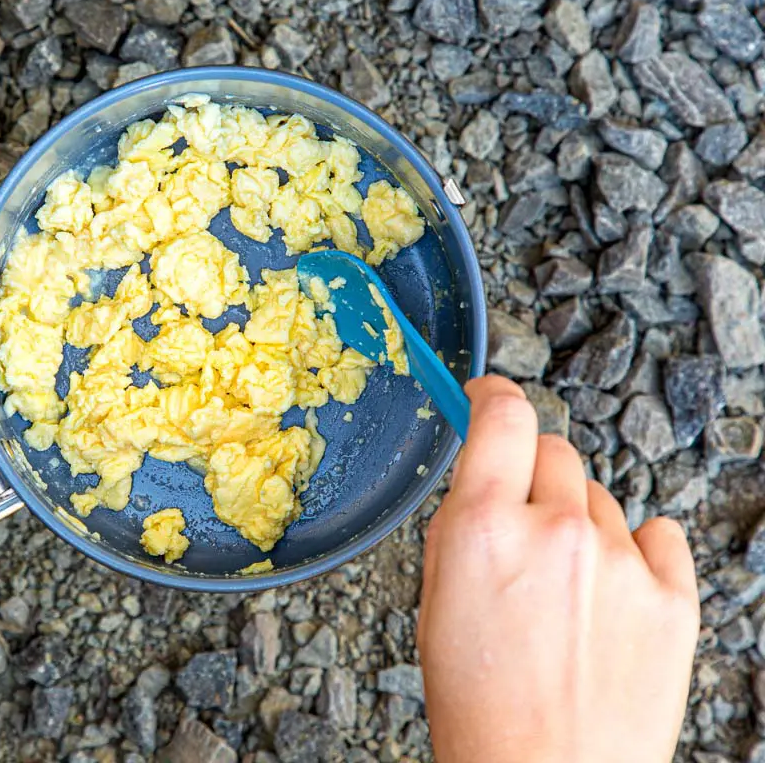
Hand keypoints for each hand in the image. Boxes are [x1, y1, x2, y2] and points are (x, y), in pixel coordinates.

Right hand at [417, 376, 698, 762]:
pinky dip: (635, 551)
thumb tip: (477, 478)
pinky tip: (611, 592)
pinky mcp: (673, 597)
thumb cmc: (480, 709)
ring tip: (564, 592)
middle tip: (521, 525)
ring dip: (580, 523)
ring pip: (601, 500)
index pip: (503, 416)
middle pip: (555, 452)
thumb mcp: (434, 604)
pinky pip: (657, 536)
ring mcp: (622, 562)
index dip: (493, 398)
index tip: (490, 400)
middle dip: (532, 475)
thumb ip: (460, 529)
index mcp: (484, 527)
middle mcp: (559, 529)